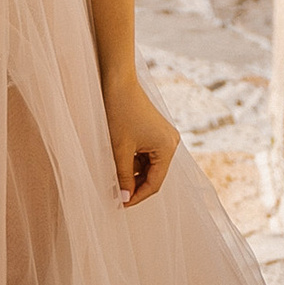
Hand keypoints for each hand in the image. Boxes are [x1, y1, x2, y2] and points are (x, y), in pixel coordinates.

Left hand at [103, 67, 178, 208]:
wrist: (117, 81)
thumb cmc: (119, 112)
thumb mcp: (119, 149)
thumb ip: (123, 177)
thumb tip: (124, 199)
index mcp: (167, 148)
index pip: (154, 183)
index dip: (137, 196)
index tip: (119, 204)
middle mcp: (171, 143)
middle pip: (153, 175)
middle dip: (134, 184)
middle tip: (115, 194)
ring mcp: (164, 136)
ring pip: (148, 165)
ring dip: (132, 172)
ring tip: (112, 176)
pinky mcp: (155, 131)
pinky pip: (146, 154)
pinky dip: (133, 160)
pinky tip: (117, 161)